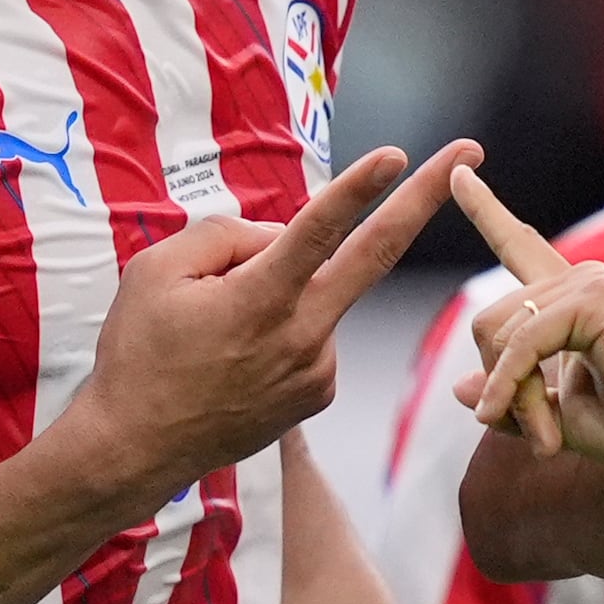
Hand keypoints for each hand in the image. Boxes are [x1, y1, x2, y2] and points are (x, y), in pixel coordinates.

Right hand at [73, 143, 477, 499]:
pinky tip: (239, 354)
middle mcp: (302, 335)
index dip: (359, 190)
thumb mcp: (155, 272)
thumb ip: (224, 236)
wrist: (134, 450)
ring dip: (288, 286)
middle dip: (424, 198)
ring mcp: (318, 369)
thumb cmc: (138, 355)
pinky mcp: (319, 392)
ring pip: (319, 293)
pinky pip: (312, 331)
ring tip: (216, 329)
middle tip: (469, 153)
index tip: (397, 155)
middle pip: (376, 256)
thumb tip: (280, 236)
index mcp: (260, 300)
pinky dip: (285, 322)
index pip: (318, 231)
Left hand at [449, 173, 603, 484]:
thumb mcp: (560, 420)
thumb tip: (459, 387)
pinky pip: (522, 345)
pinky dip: (517, 390)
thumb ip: (512, 398)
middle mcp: (583, 281)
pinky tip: (542, 433)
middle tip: (543, 436)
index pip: (519, 245)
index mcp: (577, 302)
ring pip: (499, 335)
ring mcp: (590, 284)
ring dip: (515, 398)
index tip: (459, 172)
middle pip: (489, 323)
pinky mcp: (595, 299)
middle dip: (502, 387)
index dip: (486, 210)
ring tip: (552, 436)